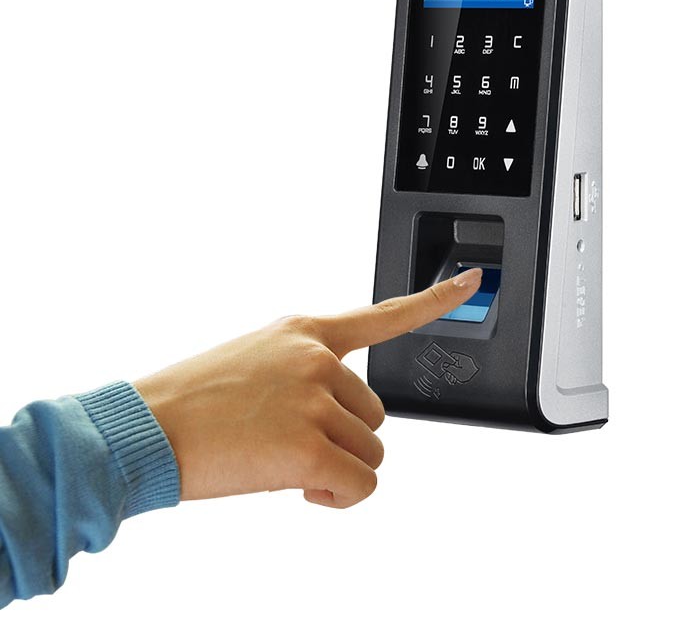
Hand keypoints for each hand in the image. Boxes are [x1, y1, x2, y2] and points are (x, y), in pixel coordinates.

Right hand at [134, 268, 481, 508]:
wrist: (148, 426)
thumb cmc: (195, 398)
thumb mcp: (256, 359)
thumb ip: (305, 371)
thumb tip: (336, 411)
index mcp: (306, 332)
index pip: (384, 315)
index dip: (433, 302)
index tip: (470, 283)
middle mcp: (318, 359)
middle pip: (376, 414)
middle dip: (344, 438)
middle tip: (294, 443)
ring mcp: (315, 400)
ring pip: (371, 452)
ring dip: (338, 469)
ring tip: (286, 463)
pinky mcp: (309, 447)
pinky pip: (359, 485)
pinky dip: (338, 498)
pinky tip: (302, 489)